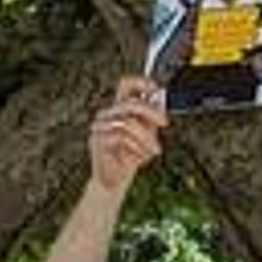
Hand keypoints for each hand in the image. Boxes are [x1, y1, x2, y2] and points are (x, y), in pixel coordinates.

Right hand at [87, 74, 167, 194]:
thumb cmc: (130, 156)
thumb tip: (160, 99)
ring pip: (129, 122)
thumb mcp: (148, 133)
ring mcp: (100, 127)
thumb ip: (152, 116)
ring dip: (146, 138)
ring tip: (153, 150)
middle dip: (152, 112)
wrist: (115, 180)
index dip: (141, 82)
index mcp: (119, 109)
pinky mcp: (97, 140)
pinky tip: (138, 157)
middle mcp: (108, 115)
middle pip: (131, 102)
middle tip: (164, 122)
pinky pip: (122, 137)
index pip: (126, 85)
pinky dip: (136, 148)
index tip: (156, 88)